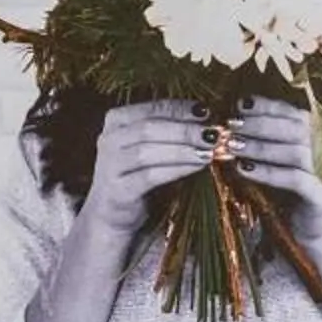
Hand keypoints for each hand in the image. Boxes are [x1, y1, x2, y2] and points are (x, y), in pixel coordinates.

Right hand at [77, 99, 225, 235]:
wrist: (114, 213)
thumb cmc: (139, 175)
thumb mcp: (152, 147)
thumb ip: (171, 132)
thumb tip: (208, 121)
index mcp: (117, 120)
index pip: (153, 108)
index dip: (181, 109)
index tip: (207, 112)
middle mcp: (109, 139)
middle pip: (150, 127)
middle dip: (185, 130)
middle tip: (212, 134)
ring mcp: (110, 165)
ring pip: (147, 151)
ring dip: (182, 150)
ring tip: (208, 151)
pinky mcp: (118, 190)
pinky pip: (150, 176)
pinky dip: (176, 170)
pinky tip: (196, 167)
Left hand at [226, 96, 321, 232]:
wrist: (311, 229)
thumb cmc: (289, 191)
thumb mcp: (276, 159)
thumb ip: (265, 138)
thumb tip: (233, 119)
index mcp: (319, 135)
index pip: (293, 112)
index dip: (266, 106)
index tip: (240, 105)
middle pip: (295, 128)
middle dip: (260, 124)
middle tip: (232, 125)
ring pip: (294, 152)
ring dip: (260, 147)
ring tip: (234, 146)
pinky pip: (295, 179)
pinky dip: (268, 172)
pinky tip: (245, 169)